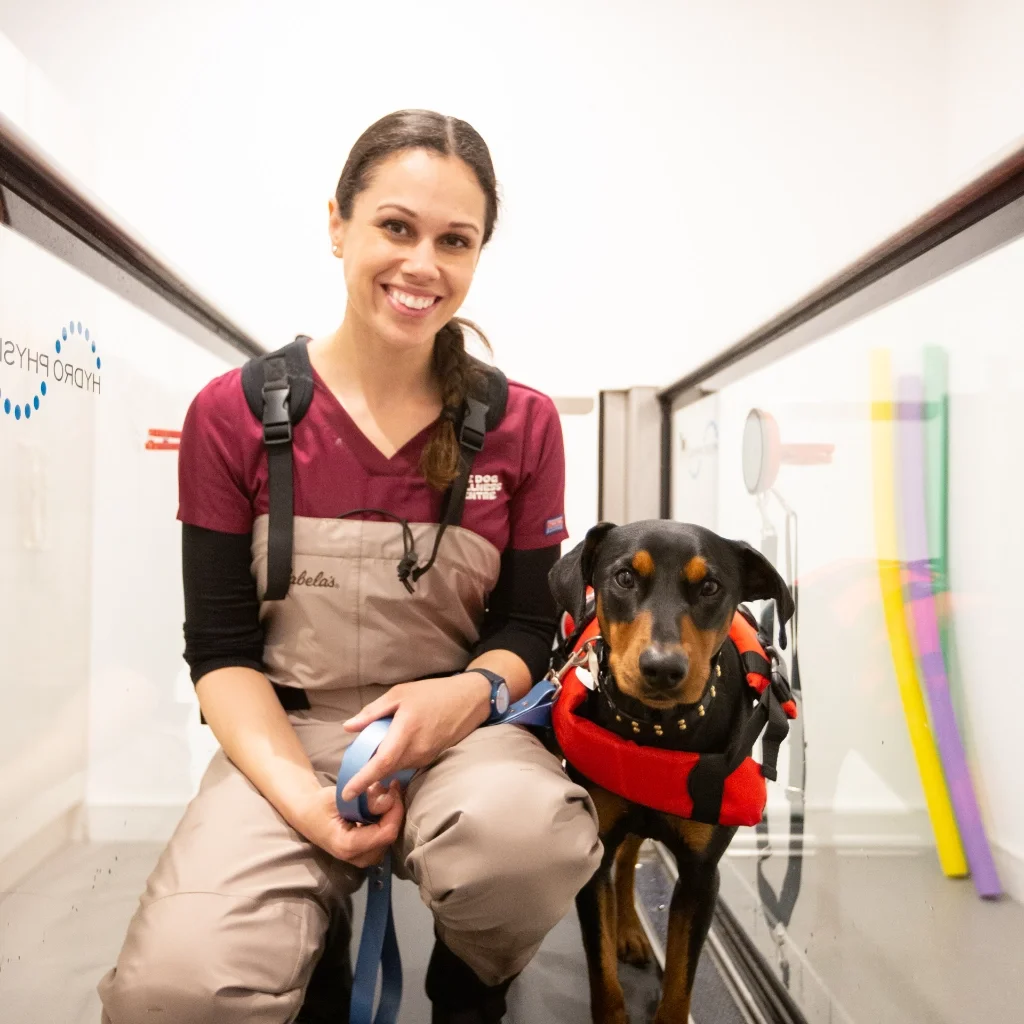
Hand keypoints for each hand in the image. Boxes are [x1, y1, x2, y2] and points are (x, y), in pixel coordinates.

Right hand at [290, 779, 404, 867]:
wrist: (307, 815)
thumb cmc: (320, 805)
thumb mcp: (338, 797)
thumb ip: (364, 799)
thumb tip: (389, 799)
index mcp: (348, 846)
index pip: (386, 833)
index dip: (395, 810)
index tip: (394, 789)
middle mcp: (358, 858)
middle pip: (391, 835)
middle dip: (394, 810)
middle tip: (392, 787)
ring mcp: (363, 858)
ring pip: (391, 836)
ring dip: (392, 814)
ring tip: (387, 793)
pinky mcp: (367, 854)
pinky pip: (385, 837)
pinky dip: (388, 819)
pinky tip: (382, 804)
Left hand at [339, 674, 489, 801]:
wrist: (470, 699)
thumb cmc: (433, 692)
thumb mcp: (400, 693)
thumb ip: (373, 712)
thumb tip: (348, 727)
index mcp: (406, 731)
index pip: (381, 763)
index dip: (363, 780)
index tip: (346, 794)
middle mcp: (417, 749)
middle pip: (386, 770)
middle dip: (368, 775)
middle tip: (353, 767)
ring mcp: (426, 756)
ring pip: (396, 769)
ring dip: (382, 767)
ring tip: (373, 753)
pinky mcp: (431, 758)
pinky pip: (407, 764)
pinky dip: (395, 762)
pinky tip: (393, 749)